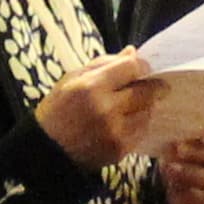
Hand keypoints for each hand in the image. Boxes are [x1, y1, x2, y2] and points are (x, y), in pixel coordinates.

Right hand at [38, 50, 163, 170]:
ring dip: (144, 107)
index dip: (142, 65)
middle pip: (146, 91)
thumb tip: (132, 52)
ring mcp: (115, 132)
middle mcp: (106, 109)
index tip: (144, 67)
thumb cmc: (57, 111)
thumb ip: (103, 64)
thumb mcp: (71, 79)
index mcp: (91, 87)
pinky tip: (124, 123)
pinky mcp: (119, 150)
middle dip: (153, 87)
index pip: (132, 68)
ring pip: (147, 112)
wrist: (47, 151)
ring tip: (131, 106)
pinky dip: (138, 124)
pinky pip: (141, 132)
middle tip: (156, 86)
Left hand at [159, 119, 203, 203]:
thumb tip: (175, 141)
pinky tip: (177, 186)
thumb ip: (186, 143)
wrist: (184, 201)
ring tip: (171, 168)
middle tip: (179, 149)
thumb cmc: (187, 168)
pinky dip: (192, 192)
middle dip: (199, 152)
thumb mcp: (184, 152)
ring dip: (191, 172)